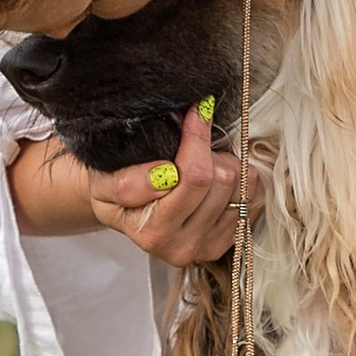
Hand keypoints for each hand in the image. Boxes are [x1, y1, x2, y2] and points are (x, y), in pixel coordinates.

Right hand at [83, 99, 264, 266]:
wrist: (123, 213)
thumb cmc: (111, 192)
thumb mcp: (102, 183)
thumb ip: (128, 181)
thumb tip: (166, 170)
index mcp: (152, 232)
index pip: (193, 176)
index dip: (196, 135)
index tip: (197, 109)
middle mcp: (182, 245)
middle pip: (221, 178)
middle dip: (208, 151)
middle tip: (190, 145)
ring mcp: (208, 246)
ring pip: (240, 184)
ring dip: (223, 164)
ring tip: (199, 163)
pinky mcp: (228, 242)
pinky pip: (253, 196)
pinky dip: (240, 178)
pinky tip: (216, 178)